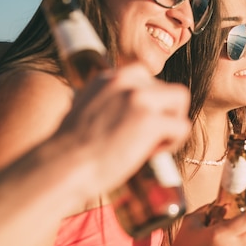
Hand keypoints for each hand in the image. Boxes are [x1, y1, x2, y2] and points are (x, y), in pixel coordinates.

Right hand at [56, 62, 190, 198]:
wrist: (63, 167)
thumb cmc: (70, 151)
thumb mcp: (83, 111)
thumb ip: (106, 103)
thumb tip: (123, 113)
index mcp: (109, 78)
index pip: (146, 78)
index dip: (150, 101)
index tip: (138, 123)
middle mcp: (126, 81)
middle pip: (167, 88)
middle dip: (164, 113)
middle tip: (148, 138)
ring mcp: (140, 99)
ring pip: (180, 99)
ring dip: (174, 122)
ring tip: (155, 145)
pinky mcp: (151, 121)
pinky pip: (182, 126)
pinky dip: (174, 142)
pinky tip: (154, 154)